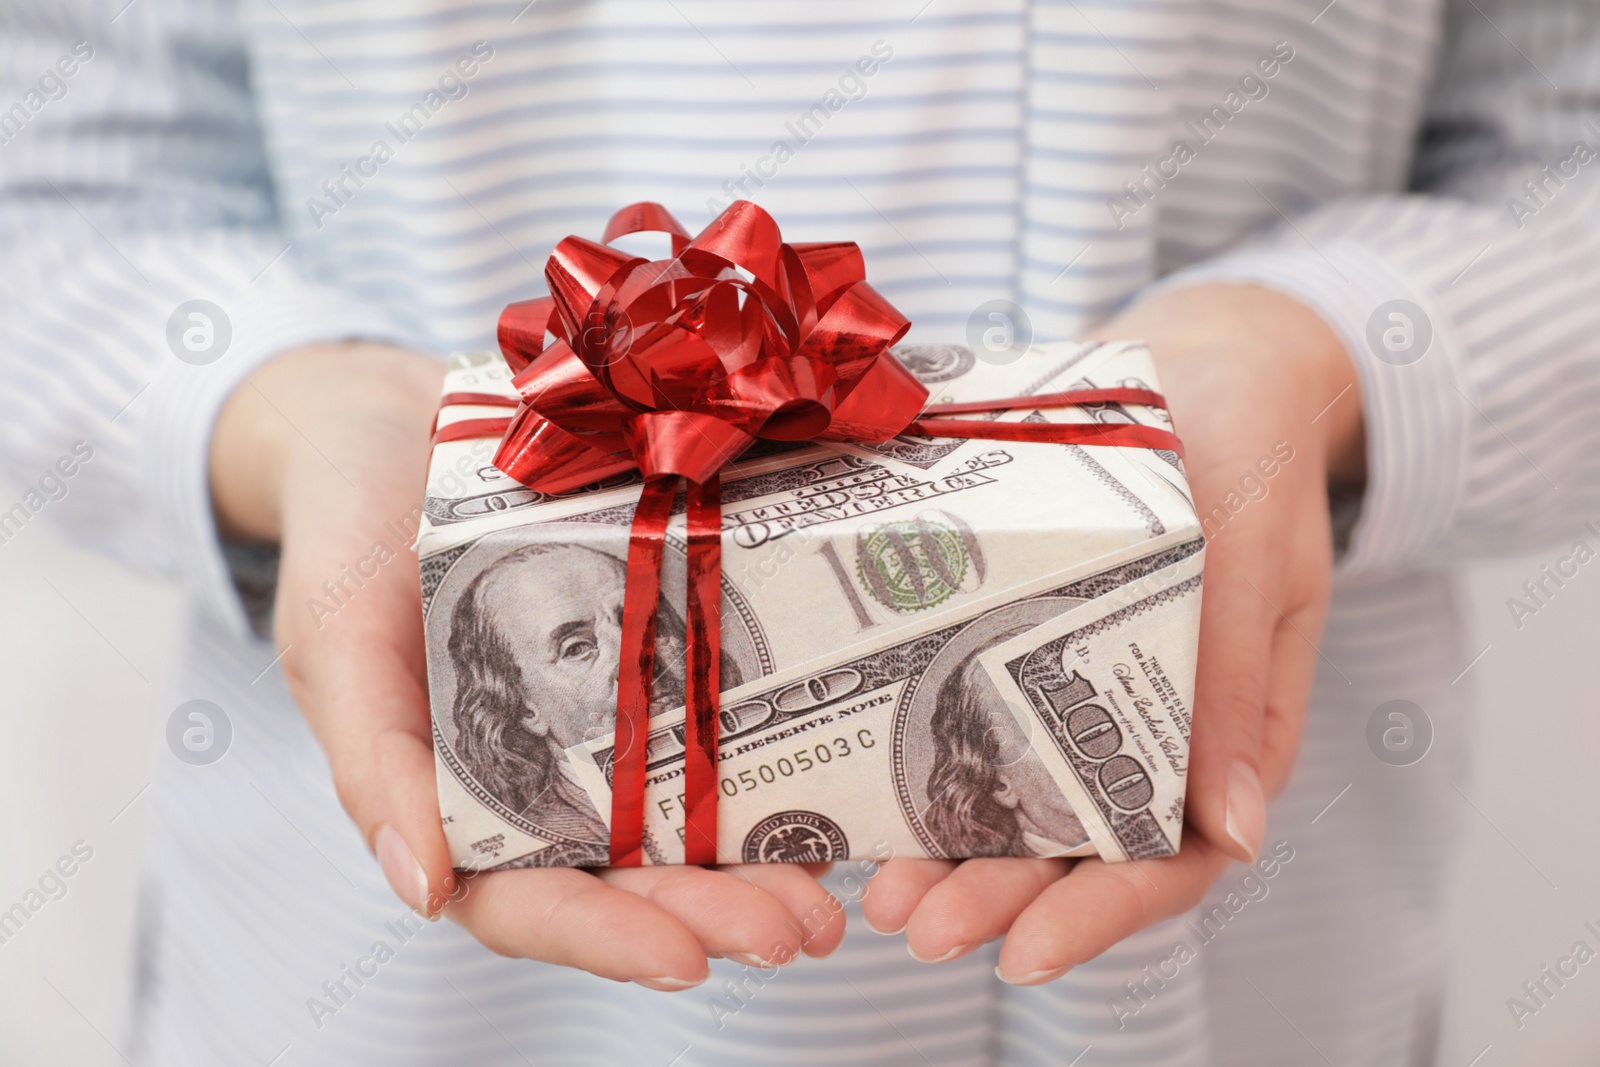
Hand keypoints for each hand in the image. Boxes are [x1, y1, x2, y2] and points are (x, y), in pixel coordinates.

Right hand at [211, 342, 844, 989]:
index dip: (601, 937)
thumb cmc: (349, 529)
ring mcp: (606, 715)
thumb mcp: (336, 633)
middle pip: (629, 873)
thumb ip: (370, 756)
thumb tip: (422, 889)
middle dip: (713, 911)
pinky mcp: (658, 650)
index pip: (525, 897)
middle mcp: (540, 770)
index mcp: (454, 791)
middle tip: (799, 930)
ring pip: (687, 815)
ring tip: (830, 889)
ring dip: (760, 861)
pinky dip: (776, 755)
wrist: (401, 417)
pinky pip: (718, 715)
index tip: (685, 960)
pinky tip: (834, 780)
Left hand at [860, 284, 1364, 980]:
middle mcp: (1152, 733)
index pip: (1174, 861)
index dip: (1101, 917)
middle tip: (913, 923)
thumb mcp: (1258, 552)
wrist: (1203, 364)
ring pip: (1022, 805)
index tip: (1022, 954)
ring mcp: (1084, 694)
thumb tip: (1235, 834)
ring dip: (954, 856)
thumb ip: (1244, 682)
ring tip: (879, 884)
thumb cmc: (1249, 450)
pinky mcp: (1028, 647)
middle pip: (1078, 850)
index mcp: (1231, 734)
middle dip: (998, 898)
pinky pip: (983, 723)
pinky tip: (870, 789)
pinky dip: (933, 767)